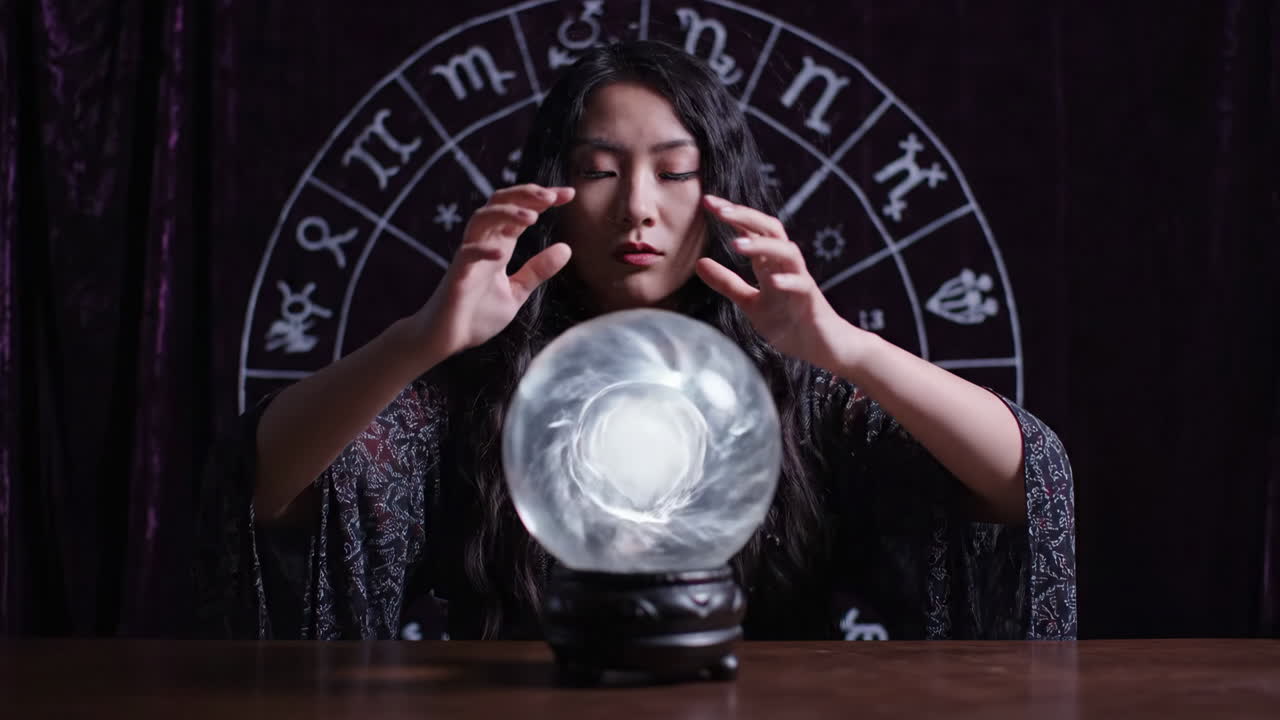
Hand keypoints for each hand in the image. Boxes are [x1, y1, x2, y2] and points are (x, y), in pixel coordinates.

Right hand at [408, 184, 574, 360]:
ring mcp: (468, 258)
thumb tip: (567, 248)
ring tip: (532, 217)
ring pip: (481, 219)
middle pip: (499, 203)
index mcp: (499, 246)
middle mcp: (483, 244)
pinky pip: (466, 254)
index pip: (521, 212)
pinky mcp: (456, 276)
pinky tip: (501, 253)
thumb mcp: (516, 291)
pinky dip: (482, 249)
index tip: (568, 193)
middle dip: (525, 194)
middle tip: (551, 196)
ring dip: (506, 213)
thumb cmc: (476, 314)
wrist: (445, 339)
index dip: (543, 199)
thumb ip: (537, 270)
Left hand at [694, 194, 860, 370]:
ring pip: (787, 252)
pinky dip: (788, 281)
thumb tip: (699, 262)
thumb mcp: (750, 302)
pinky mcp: (811, 301)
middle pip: (770, 229)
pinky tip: (772, 281)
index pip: (751, 230)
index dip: (732, 215)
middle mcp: (785, 266)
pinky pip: (802, 286)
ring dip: (763, 246)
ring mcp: (800, 281)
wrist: (821, 346)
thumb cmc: (788, 321)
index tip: (707, 202)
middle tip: (720, 209)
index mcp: (769, 264)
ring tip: (736, 245)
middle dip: (746, 216)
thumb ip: (727, 283)